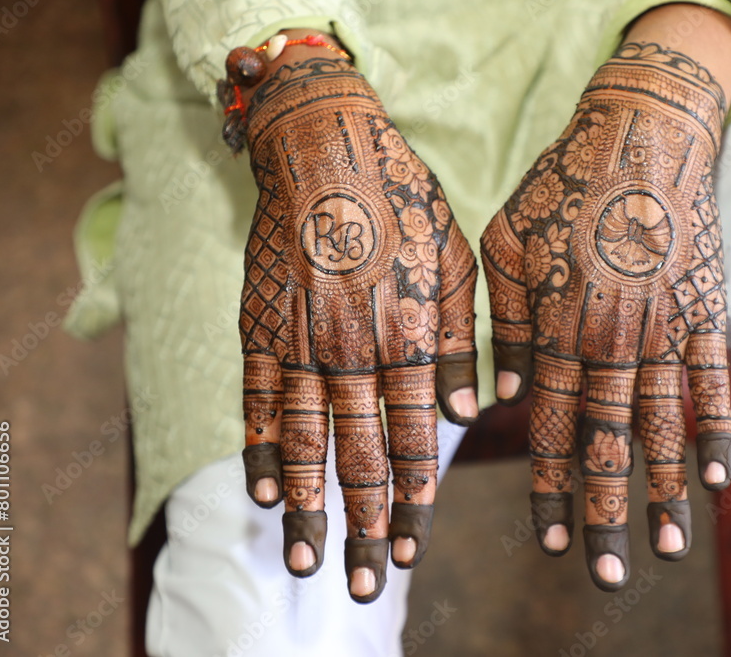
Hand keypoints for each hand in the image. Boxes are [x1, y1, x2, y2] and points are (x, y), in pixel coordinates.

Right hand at [222, 42, 478, 602]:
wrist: (326, 146)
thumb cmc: (402, 202)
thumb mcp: (455, 261)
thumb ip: (456, 340)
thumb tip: (472, 411)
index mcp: (408, 336)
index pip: (415, 439)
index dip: (414, 499)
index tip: (413, 549)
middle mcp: (354, 348)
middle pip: (360, 455)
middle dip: (365, 525)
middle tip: (366, 585)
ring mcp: (301, 340)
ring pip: (308, 441)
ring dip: (310, 505)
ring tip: (308, 558)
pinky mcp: (260, 326)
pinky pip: (258, 399)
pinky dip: (262, 448)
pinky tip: (263, 492)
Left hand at [481, 39, 730, 589]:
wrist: (640, 131)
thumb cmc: (561, 185)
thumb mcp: (504, 244)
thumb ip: (505, 324)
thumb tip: (502, 398)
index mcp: (557, 325)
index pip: (549, 424)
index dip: (549, 486)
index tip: (548, 539)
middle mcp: (611, 337)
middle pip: (607, 441)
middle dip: (604, 511)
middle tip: (608, 573)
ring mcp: (663, 325)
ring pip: (662, 424)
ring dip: (664, 489)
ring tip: (665, 547)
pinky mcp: (705, 308)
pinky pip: (712, 379)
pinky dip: (715, 428)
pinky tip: (718, 477)